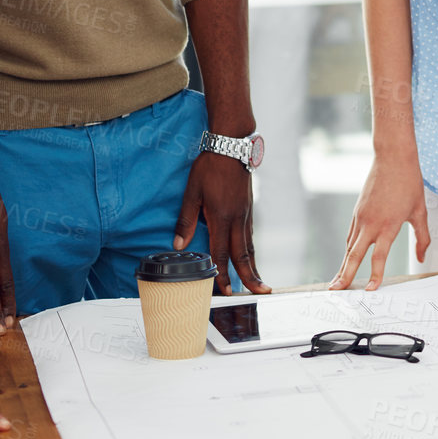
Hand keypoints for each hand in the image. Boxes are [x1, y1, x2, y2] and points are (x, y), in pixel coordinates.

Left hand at [174, 149, 267, 294]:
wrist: (231, 145)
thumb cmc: (210, 166)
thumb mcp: (192, 191)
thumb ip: (186, 220)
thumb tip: (179, 246)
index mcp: (221, 217)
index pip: (221, 252)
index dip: (222, 274)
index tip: (224, 290)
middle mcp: (237, 218)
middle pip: (244, 255)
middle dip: (249, 277)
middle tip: (258, 293)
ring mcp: (246, 213)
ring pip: (250, 246)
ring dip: (253, 266)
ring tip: (258, 282)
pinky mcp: (249, 208)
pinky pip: (250, 235)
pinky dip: (251, 250)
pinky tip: (250, 256)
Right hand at [328, 155, 429, 290]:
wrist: (393, 158)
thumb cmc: (409, 183)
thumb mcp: (420, 212)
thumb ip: (422, 238)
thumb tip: (421, 257)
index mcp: (388, 225)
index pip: (379, 257)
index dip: (374, 275)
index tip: (370, 290)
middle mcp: (371, 223)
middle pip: (354, 255)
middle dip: (345, 275)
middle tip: (336, 291)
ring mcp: (361, 217)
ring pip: (350, 246)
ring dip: (344, 264)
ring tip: (338, 280)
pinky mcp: (357, 211)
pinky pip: (351, 235)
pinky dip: (349, 249)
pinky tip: (348, 258)